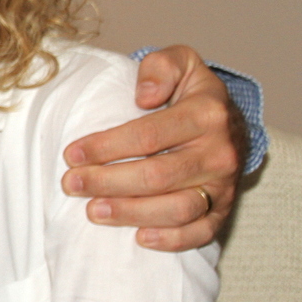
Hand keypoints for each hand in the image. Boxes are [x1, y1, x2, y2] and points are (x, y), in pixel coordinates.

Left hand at [61, 45, 242, 250]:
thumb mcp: (180, 62)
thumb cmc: (191, 92)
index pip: (148, 135)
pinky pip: (202, 232)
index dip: (106, 147)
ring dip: (131, 213)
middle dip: (107, 182)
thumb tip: (143, 95)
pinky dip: (171, 240)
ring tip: (92, 210)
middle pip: (157, 176)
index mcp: (206, 113)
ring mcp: (224, 184)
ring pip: (176, 209)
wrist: (230, 121)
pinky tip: (138, 237)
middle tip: (71, 183)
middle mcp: (220, 152)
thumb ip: (160, 67)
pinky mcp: (224, 209)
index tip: (72, 154)